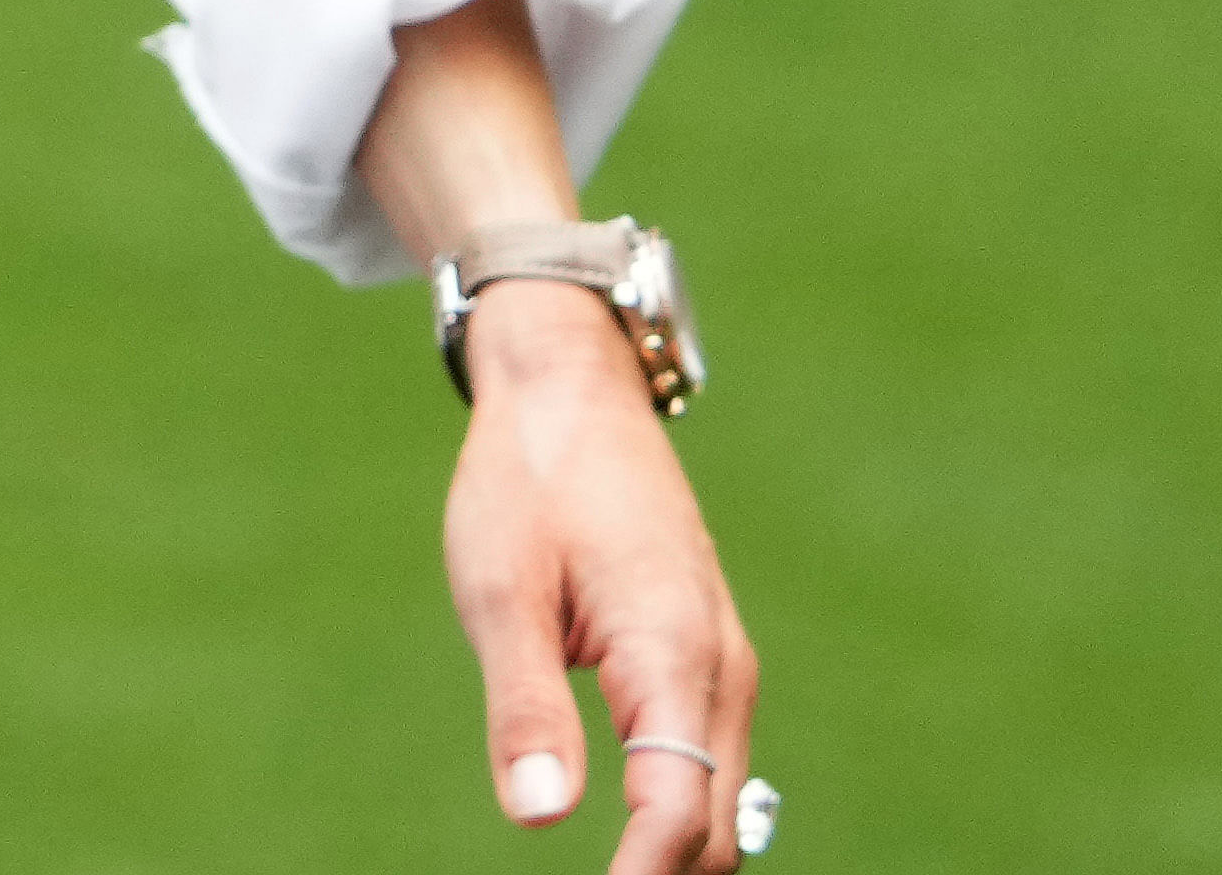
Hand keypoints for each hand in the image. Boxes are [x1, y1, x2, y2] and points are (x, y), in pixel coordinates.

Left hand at [445, 283, 760, 864]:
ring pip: (720, 804)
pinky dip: (680, 818)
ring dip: (676, 859)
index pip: (676, 809)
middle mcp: (720, 669)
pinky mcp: (703, 660)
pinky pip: (708, 764)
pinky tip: (636, 854)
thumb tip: (538, 821)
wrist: (572, 393)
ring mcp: (721, 665)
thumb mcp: (500, 589)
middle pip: (713, 825)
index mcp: (674, 651)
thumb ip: (524, 707)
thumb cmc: (526, 482)